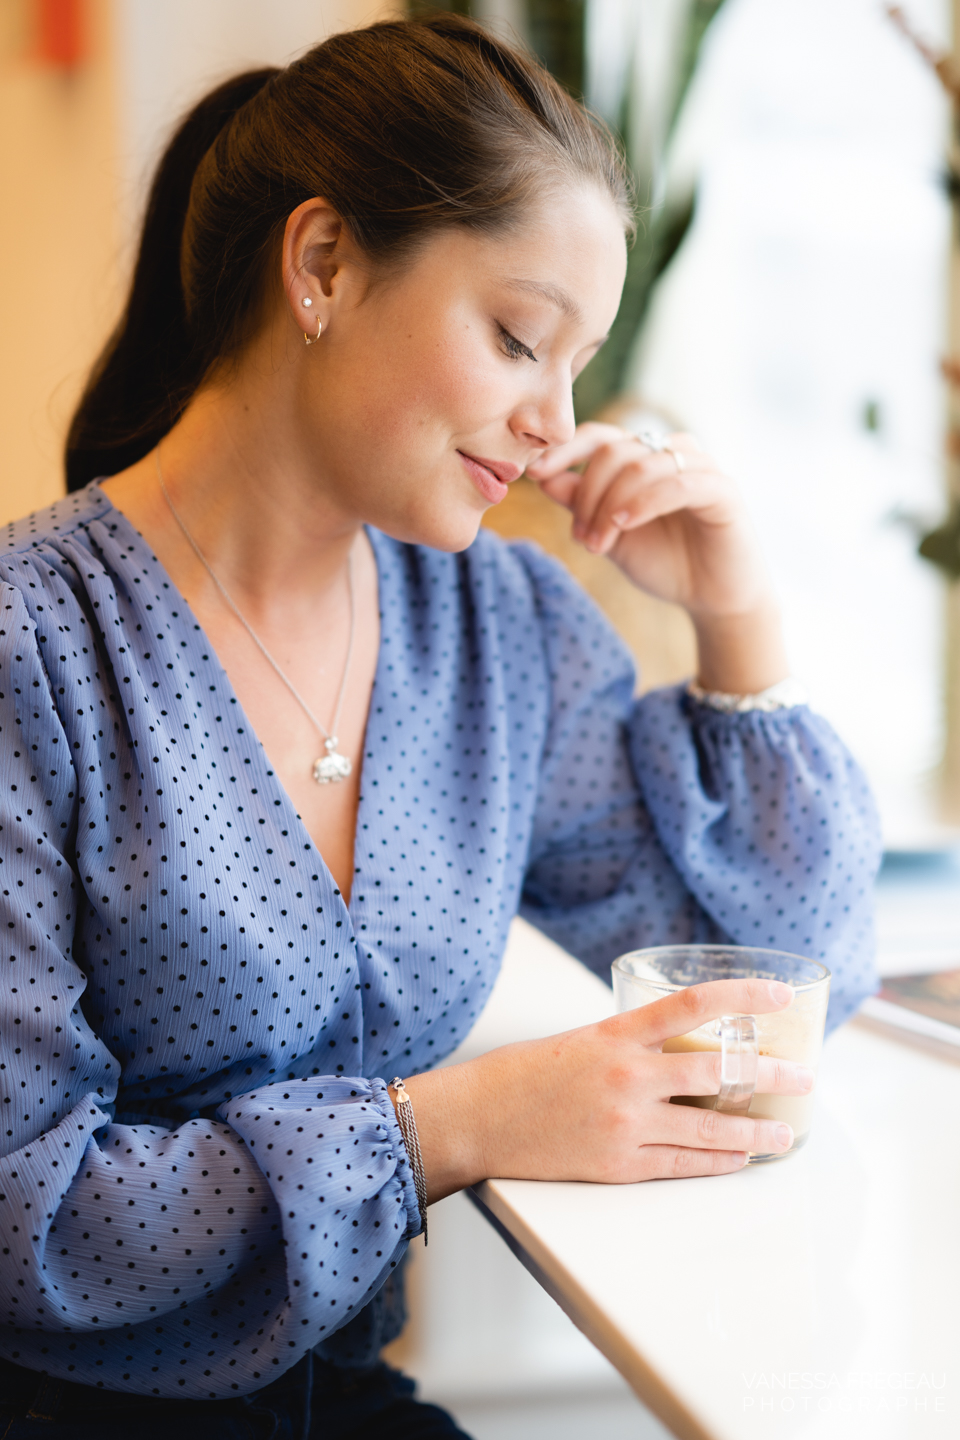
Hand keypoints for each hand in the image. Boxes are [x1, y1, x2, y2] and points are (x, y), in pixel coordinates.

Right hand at [405, 978, 811, 1199]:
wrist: (478, 1120)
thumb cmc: (523, 1075)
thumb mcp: (580, 1041)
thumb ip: (629, 1046)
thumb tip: (678, 1054)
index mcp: (617, 1035)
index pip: (693, 1005)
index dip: (742, 997)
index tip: (779, 995)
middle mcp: (628, 1076)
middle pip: (719, 1072)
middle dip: (771, 1077)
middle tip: (804, 1079)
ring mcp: (627, 1124)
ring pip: (712, 1128)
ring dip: (757, 1132)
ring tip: (785, 1134)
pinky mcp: (619, 1165)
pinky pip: (684, 1165)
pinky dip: (718, 1162)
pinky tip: (740, 1159)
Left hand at [524, 423, 788, 692]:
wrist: (713, 598)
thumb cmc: (664, 562)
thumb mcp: (611, 532)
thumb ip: (581, 503)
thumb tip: (541, 476)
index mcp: (644, 458)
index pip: (599, 436)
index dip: (564, 450)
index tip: (534, 473)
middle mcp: (672, 453)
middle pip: (614, 451)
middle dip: (588, 495)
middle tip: (582, 538)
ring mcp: (700, 467)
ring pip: (641, 464)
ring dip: (610, 505)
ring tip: (599, 544)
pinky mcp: (723, 490)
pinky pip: (678, 483)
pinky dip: (645, 501)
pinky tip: (625, 524)